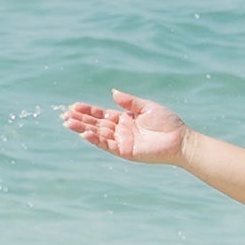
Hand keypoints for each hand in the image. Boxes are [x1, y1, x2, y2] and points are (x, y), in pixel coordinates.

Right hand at [67, 94, 189, 163]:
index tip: (74, 106)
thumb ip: (129, 101)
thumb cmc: (167, 123)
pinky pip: (106, 145)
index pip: (102, 114)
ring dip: (82, 129)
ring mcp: (122, 142)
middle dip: (80, 119)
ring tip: (68, 123)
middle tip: (64, 115)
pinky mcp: (125, 151)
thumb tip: (112, 92)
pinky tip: (84, 134)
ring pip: (98, 134)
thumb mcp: (146, 107)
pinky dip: (95, 139)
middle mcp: (121, 131)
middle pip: (96, 124)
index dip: (88, 110)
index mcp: (125, 119)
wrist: (179, 140)